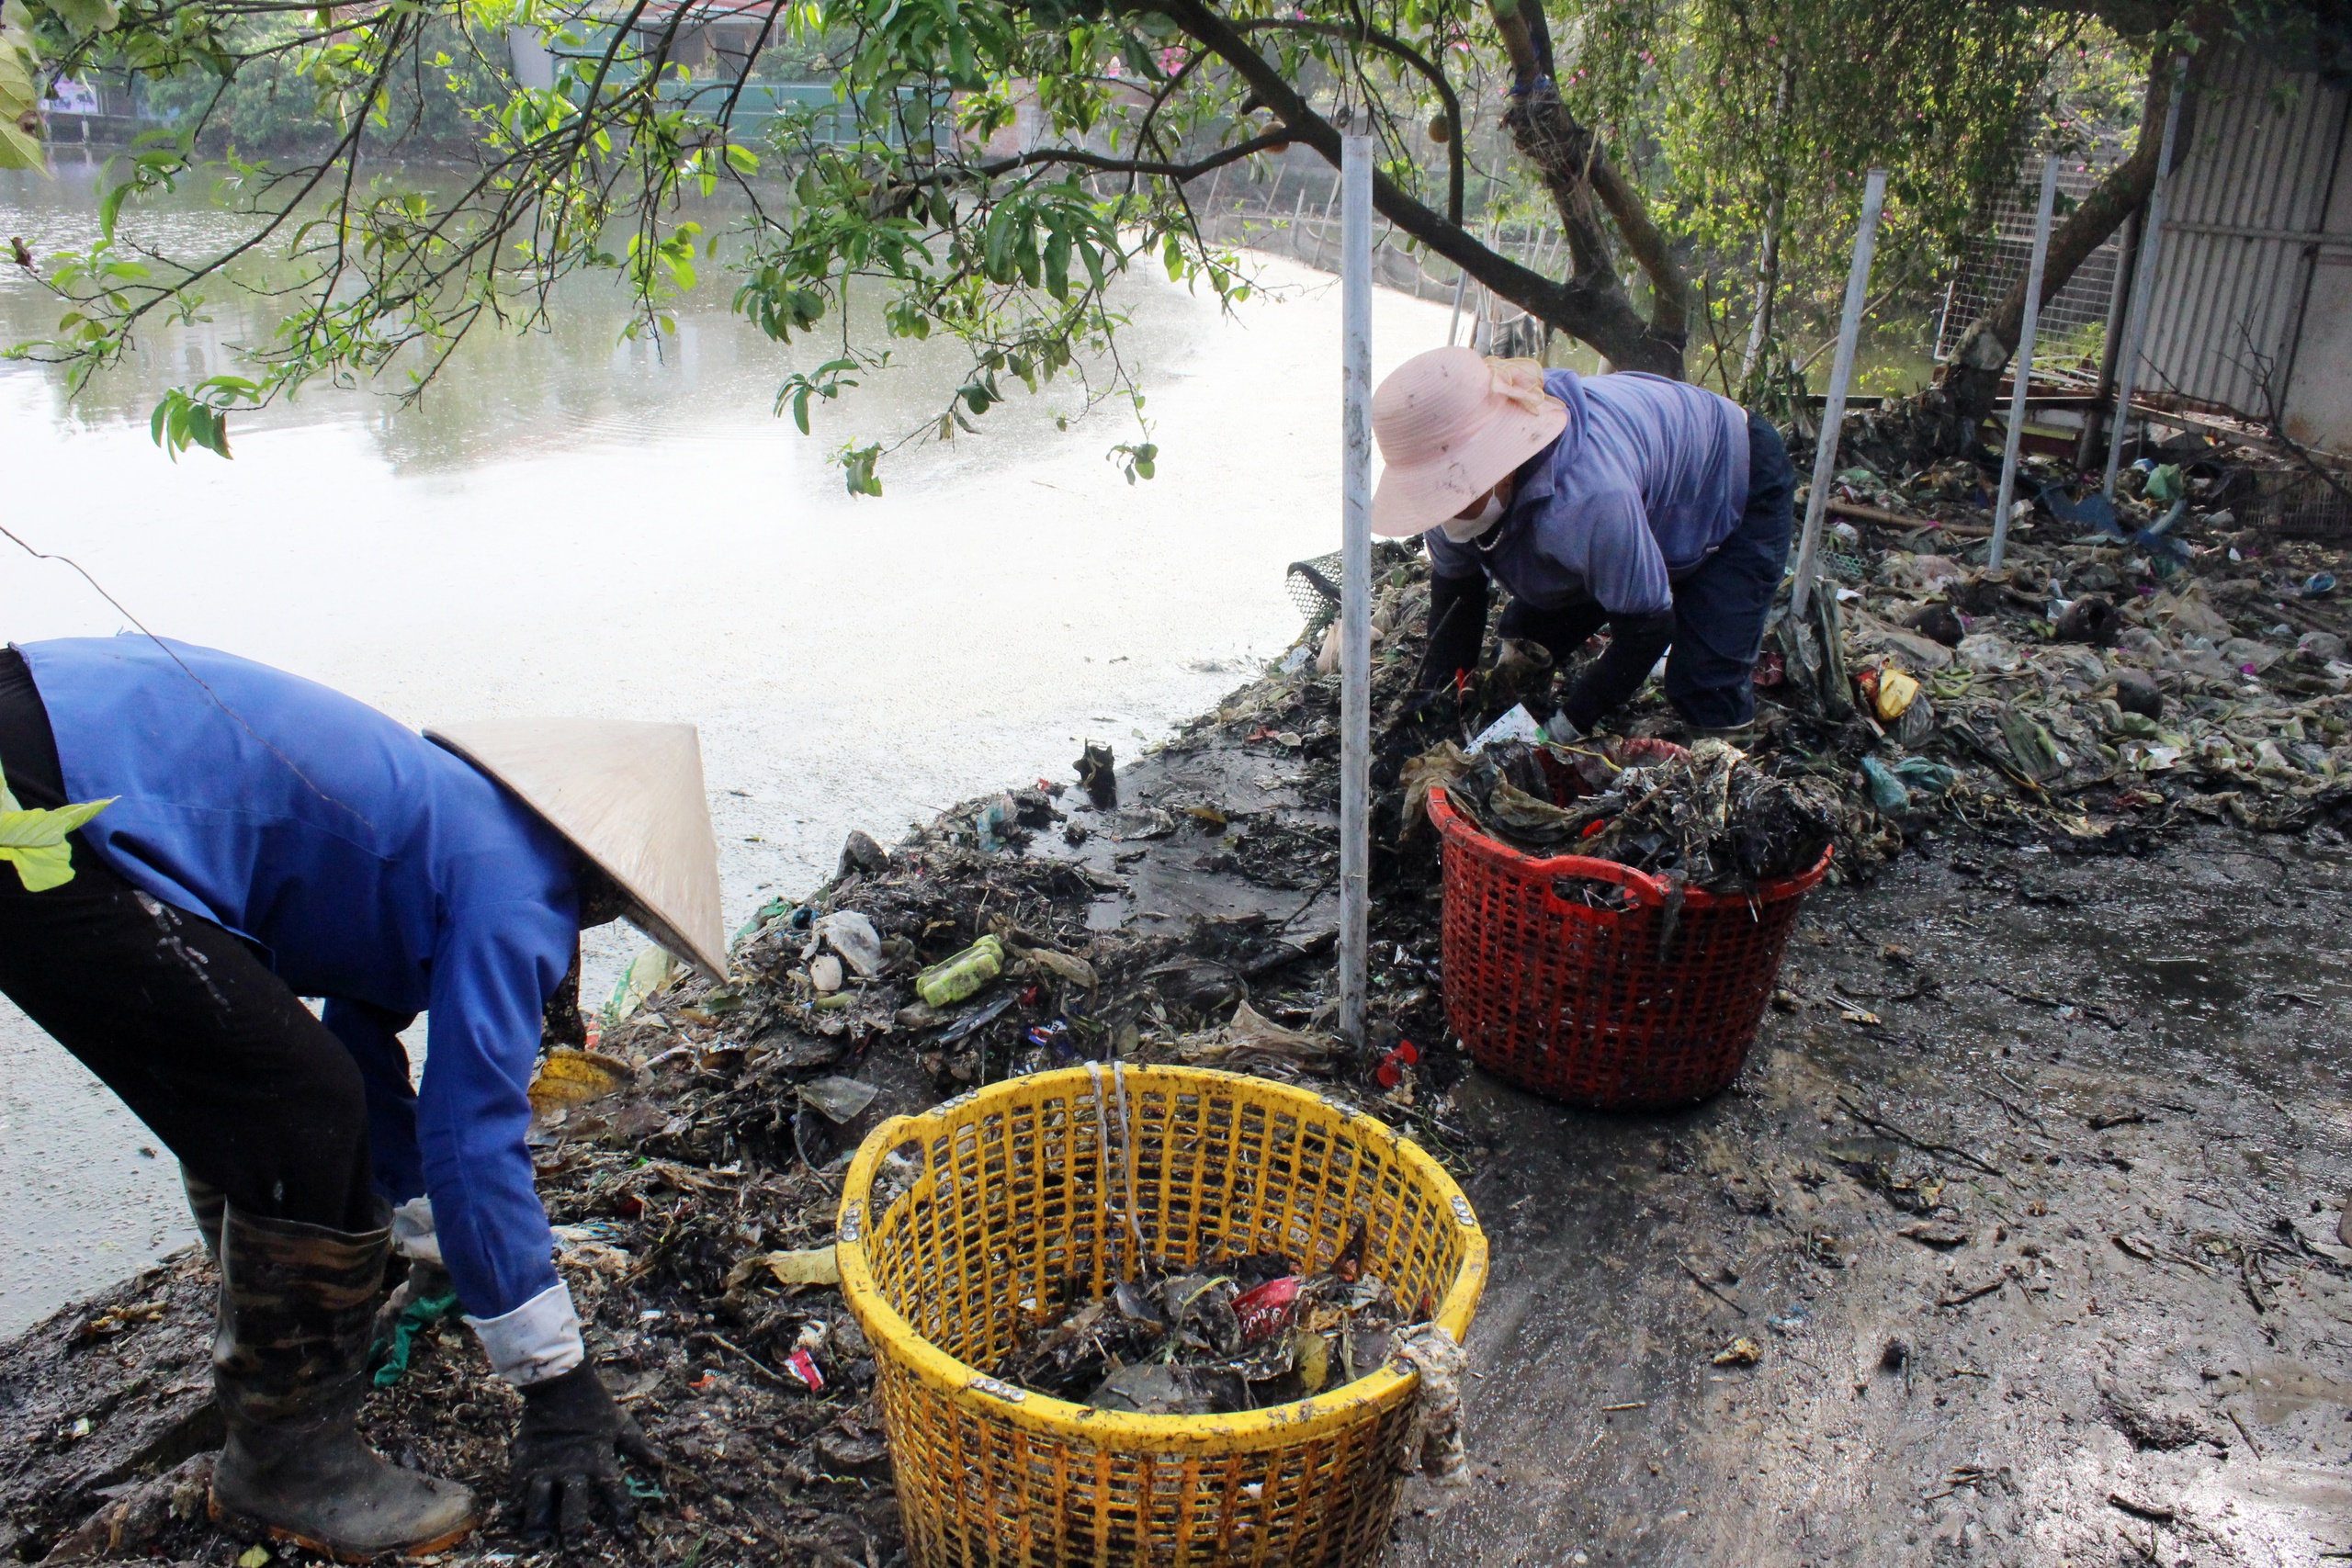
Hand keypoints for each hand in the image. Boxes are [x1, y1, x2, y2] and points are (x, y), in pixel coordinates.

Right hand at [511, 1364, 663, 1545]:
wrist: (561, 1385)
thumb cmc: (596, 1408)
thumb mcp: (623, 1426)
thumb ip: (640, 1448)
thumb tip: (662, 1466)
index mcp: (599, 1461)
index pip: (615, 1493)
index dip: (622, 1515)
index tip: (627, 1535)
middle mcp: (572, 1468)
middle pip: (574, 1506)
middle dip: (575, 1530)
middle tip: (576, 1550)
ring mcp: (546, 1466)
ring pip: (540, 1502)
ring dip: (540, 1524)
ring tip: (539, 1542)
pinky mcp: (525, 1462)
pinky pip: (518, 1489)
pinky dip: (515, 1506)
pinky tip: (512, 1521)